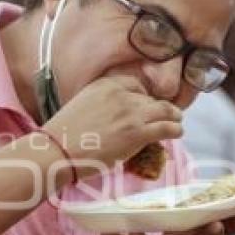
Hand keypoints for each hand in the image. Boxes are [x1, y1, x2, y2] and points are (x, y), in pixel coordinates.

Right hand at [47, 75, 182, 177]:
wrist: (57, 151)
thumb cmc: (61, 135)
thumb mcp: (80, 107)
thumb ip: (99, 106)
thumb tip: (111, 119)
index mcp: (104, 85)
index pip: (135, 84)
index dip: (144, 95)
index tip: (146, 104)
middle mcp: (120, 95)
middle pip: (150, 98)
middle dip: (157, 108)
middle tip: (162, 117)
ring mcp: (131, 114)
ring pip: (165, 110)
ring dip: (173, 116)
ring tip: (176, 122)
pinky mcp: (138, 133)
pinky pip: (167, 127)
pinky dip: (175, 130)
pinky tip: (176, 132)